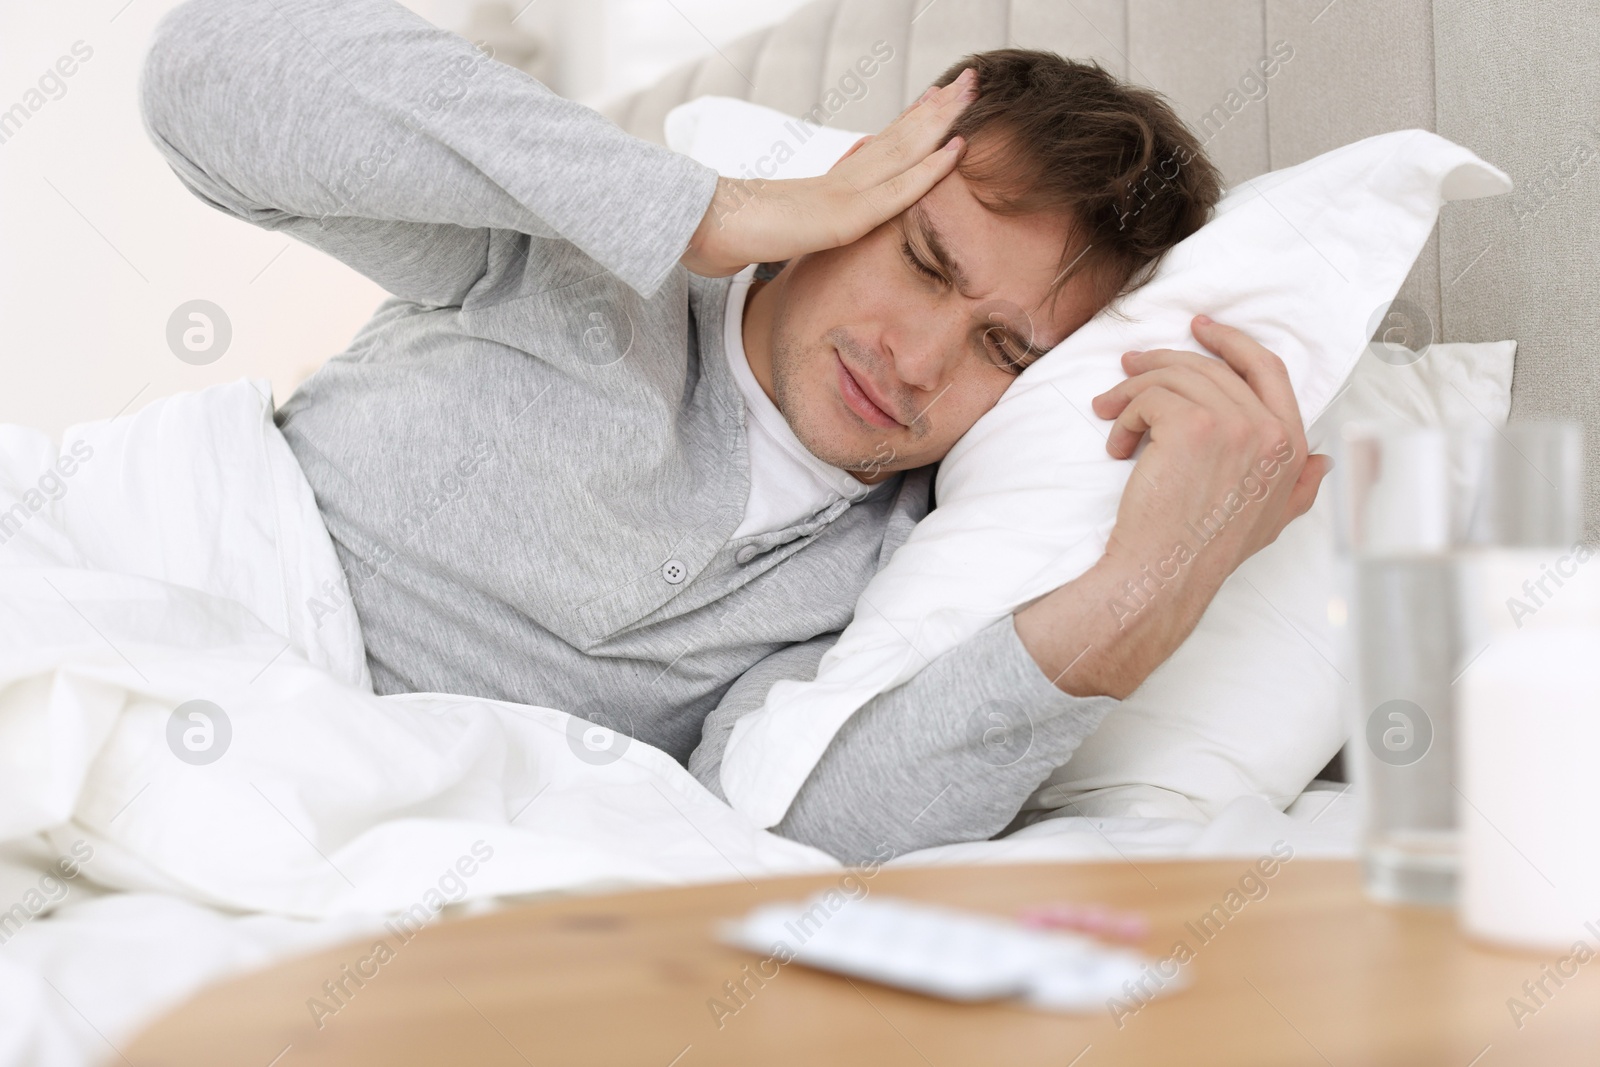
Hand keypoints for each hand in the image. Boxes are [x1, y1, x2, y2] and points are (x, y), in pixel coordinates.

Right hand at [679, 68, 977, 277]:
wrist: (688, 231)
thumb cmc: (714, 236)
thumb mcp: (762, 236)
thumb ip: (781, 231)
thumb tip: (779, 237)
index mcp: (823, 190)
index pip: (876, 152)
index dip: (909, 128)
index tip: (936, 104)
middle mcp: (836, 183)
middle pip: (896, 141)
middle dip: (934, 111)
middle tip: (969, 80)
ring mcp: (840, 197)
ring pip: (902, 153)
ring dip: (940, 123)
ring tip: (971, 91)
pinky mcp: (840, 218)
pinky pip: (894, 193)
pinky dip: (927, 172)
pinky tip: (955, 150)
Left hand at [1013, 315, 1330, 697]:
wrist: (1166, 574)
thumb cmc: (1206, 550)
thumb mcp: (1273, 521)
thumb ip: (1300, 487)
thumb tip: (1321, 461)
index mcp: (1291, 446)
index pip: (1268, 369)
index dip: (1232, 342)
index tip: (1200, 329)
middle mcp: (1269, 432)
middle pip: (1211, 367)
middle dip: (1163, 361)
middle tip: (1129, 366)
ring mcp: (1232, 427)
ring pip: (1174, 377)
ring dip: (1132, 391)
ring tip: (1109, 413)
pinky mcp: (1189, 427)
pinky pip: (1149, 397)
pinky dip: (1123, 415)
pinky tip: (1116, 445)